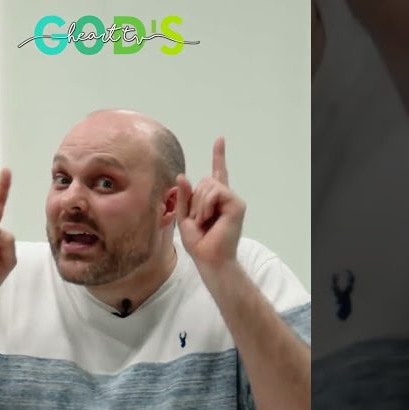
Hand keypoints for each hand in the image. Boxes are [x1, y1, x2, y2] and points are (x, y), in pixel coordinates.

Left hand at [176, 138, 245, 271]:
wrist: (209, 259)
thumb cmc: (198, 243)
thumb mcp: (184, 218)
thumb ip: (184, 197)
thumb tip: (183, 175)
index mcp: (214, 200)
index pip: (217, 174)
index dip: (218, 156)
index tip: (220, 139)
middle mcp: (226, 198)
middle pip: (205, 180)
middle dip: (194, 200)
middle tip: (198, 220)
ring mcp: (233, 201)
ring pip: (209, 185)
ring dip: (199, 205)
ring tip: (203, 222)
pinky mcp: (237, 204)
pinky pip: (216, 191)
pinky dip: (206, 205)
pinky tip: (208, 219)